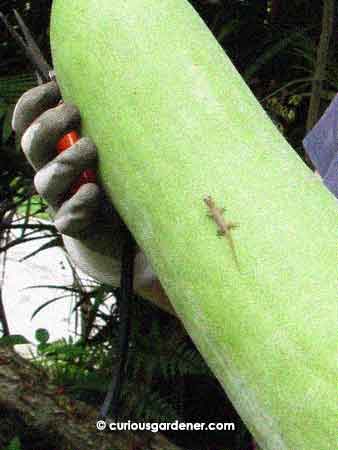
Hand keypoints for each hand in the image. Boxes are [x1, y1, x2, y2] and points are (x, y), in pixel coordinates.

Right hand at [12, 81, 169, 303]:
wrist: (114, 230)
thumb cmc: (112, 178)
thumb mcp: (106, 147)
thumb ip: (100, 121)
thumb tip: (109, 80)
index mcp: (53, 150)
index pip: (26, 122)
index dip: (33, 102)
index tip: (56, 85)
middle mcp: (50, 173)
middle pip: (30, 145)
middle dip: (49, 125)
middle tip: (74, 112)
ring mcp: (60, 200)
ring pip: (46, 180)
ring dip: (66, 160)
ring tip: (91, 148)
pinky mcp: (74, 225)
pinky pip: (67, 217)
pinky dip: (79, 202)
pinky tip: (93, 190)